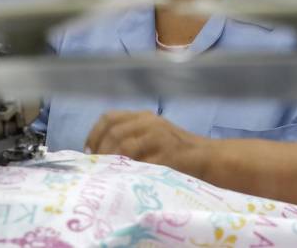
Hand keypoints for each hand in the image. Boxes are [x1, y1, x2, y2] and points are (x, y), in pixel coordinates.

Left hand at [85, 111, 208, 176]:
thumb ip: (130, 138)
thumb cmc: (177, 151)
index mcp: (143, 116)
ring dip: (111, 161)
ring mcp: (159, 136)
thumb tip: (97, 153)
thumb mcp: (152, 136)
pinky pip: (140, 162)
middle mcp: (150, 122)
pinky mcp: (167, 153)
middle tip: (96, 168)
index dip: (94, 134)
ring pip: (123, 145)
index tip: (89, 151)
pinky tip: (124, 179)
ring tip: (108, 174)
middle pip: (113, 131)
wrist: (207, 157)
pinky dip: (128, 171)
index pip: (109, 117)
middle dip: (100, 151)